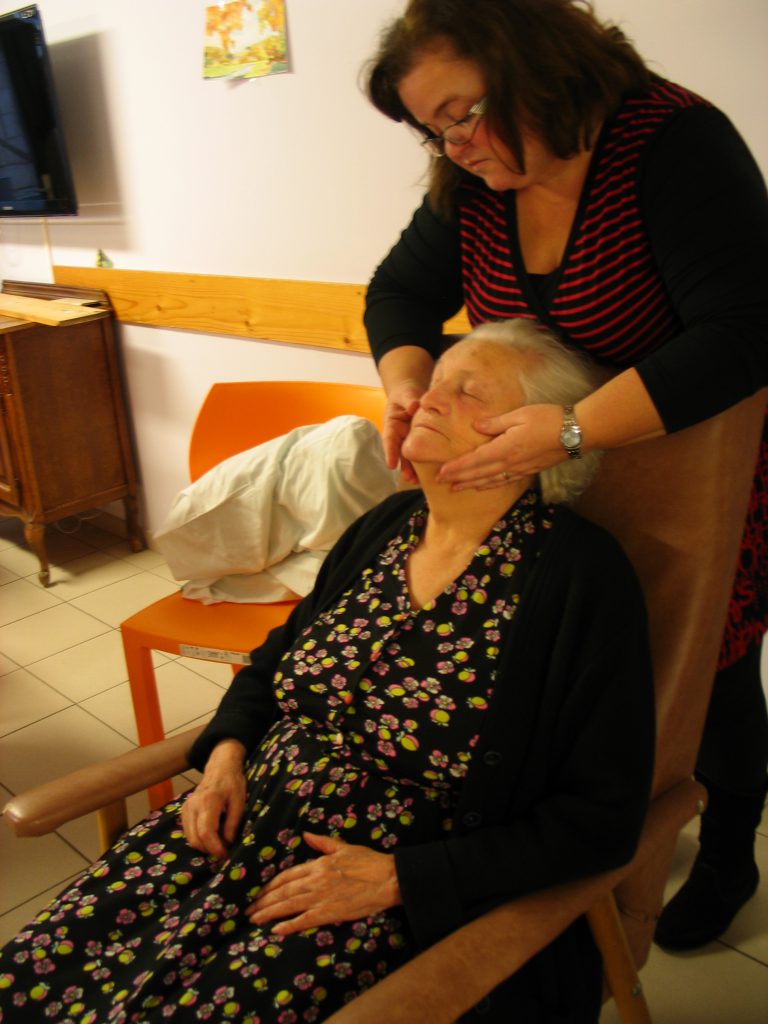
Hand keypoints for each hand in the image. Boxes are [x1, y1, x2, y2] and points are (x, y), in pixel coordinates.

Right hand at [181, 739, 246, 859]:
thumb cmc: (232, 782)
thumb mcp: (239, 801)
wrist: (220, 768)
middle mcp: (193, 805)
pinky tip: (211, 836)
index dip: (215, 848)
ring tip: (219, 844)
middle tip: (224, 852)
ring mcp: (186, 808)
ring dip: (204, 846)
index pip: (206, 832)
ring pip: (190, 838)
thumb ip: (233, 822)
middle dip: (210, 850)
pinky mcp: (184, 811)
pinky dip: (198, 839)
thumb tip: (228, 843)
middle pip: (195, 838)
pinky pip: (188, 832)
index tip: (225, 855)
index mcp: (208, 801)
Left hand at [246, 832, 400, 935]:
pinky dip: (289, 925)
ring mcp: (321, 897)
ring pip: (289, 905)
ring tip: (254, 919)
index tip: (258, 892)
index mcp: (318, 865)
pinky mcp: (330, 912)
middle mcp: (315, 881)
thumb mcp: (343, 847)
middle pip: (283, 891)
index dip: (270, 885)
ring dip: (269, 913)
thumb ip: (322, 842)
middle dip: (263, 901)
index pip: (287, 875)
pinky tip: (277, 930)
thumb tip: (306, 835)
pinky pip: (305, 920)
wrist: (387, 878)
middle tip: (248, 910)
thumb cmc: (368, 861)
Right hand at [383, 379, 423, 484]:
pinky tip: (433, 471)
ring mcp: (410, 440)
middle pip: (400, 453)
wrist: (412, 394)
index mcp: (393, 424)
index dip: (390, 452)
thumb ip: (409, 399)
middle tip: (408, 478)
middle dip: (404, 466)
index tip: (390, 465)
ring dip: (414, 469)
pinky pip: (424, 452)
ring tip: (418, 482)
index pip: (390, 439)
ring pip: (411, 456)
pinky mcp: (422, 441)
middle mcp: (400, 435)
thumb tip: (414, 406)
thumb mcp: (406, 393)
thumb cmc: (406, 393)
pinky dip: (427, 462)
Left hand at [437, 404, 566, 489]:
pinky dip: (490, 485)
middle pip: (479, 474)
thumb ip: (496, 423)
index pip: (475, 460)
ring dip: (472, 484)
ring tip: (458, 488)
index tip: (441, 472)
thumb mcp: (520, 414)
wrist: (576, 433)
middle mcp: (510, 463)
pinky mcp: (528, 470)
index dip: (457, 468)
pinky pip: (504, 481)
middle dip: (459, 478)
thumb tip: (476, 426)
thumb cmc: (549, 419)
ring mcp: (520, 469)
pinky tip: (484, 486)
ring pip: (491, 480)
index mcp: (505, 448)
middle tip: (441, 482)